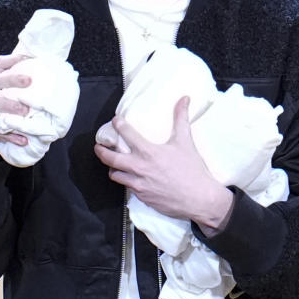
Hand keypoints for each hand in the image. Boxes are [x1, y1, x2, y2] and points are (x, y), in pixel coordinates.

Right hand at [0, 54, 31, 160]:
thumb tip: (39, 78)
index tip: (27, 59)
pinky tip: (22, 138)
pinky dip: (8, 134)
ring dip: (9, 106)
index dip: (11, 60)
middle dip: (11, 80)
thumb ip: (13, 89)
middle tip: (29, 81)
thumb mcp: (3, 99)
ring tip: (25, 111)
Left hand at [94, 97, 233, 230]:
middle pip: (110, 158)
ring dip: (112, 168)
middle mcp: (140, 168)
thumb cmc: (192, 171)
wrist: (199, 199)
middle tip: (99, 147)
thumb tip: (184, 99)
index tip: (115, 121)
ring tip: (113, 164)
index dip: (118, 124)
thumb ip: (181, 118)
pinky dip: (126, 181)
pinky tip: (129, 178)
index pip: (126, 133)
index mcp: (148, 152)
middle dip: (101, 151)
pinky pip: (127, 188)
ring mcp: (139, 184)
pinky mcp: (142, 197)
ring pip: (115, 175)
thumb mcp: (185, 141)